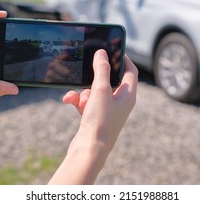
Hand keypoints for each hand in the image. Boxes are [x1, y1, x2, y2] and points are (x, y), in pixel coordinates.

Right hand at [49, 49, 137, 183]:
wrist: (89, 150)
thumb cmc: (100, 122)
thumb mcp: (100, 91)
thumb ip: (102, 70)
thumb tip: (102, 54)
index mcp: (128, 95)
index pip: (131, 71)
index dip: (123, 58)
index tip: (113, 49)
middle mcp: (120, 102)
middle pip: (110, 80)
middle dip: (95, 77)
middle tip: (88, 69)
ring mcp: (107, 110)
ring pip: (94, 91)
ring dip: (83, 91)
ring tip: (78, 97)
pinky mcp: (95, 117)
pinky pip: (86, 102)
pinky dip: (78, 100)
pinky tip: (69, 101)